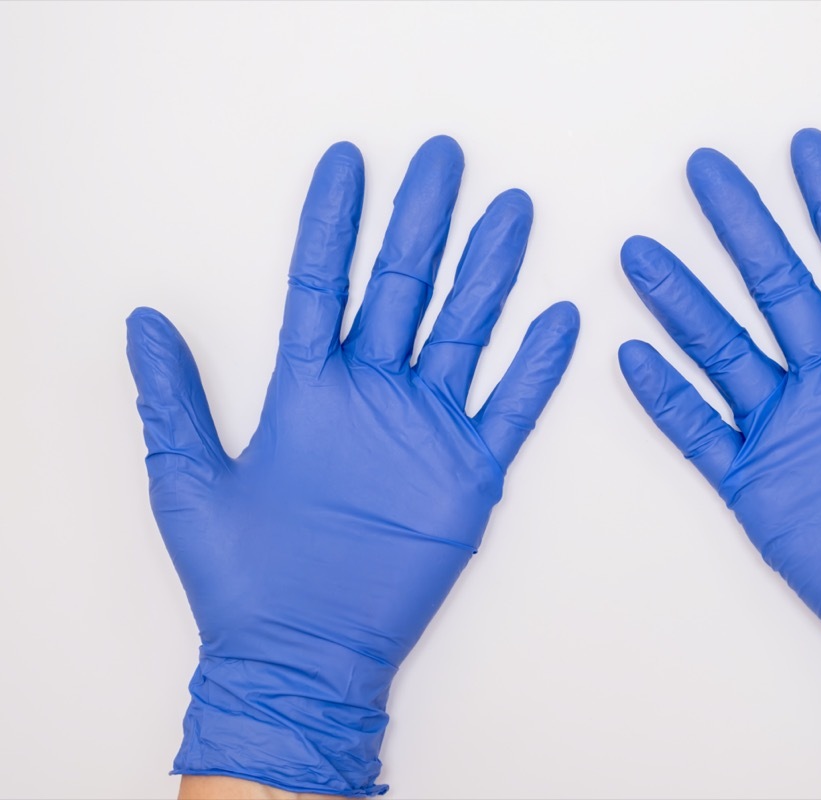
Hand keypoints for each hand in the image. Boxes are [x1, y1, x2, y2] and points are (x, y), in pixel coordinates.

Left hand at [127, 136, 578, 795]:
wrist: (300, 654)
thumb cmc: (240, 576)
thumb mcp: (188, 481)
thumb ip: (173, 399)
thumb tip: (141, 320)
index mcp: (306, 389)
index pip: (322, 284)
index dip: (333, 223)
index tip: (346, 162)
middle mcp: (372, 394)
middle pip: (402, 288)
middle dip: (424, 222)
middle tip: (444, 158)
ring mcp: (425, 429)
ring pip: (464, 331)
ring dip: (489, 272)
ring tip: (511, 212)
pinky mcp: (467, 474)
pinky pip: (509, 409)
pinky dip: (535, 367)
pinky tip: (556, 317)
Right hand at [619, 129, 820, 798]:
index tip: (805, 149)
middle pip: (777, 290)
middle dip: (742, 229)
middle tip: (706, 171)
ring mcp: (788, 434)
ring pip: (725, 352)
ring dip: (684, 304)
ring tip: (643, 253)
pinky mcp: (756, 487)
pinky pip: (702, 432)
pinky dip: (668, 397)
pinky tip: (634, 355)